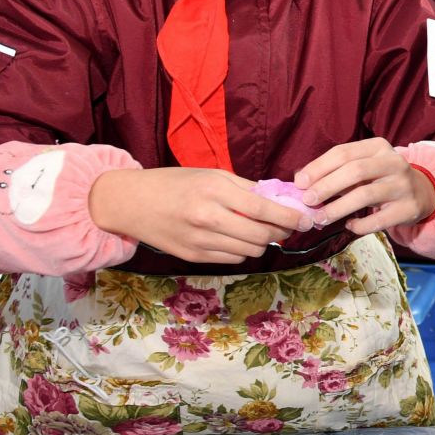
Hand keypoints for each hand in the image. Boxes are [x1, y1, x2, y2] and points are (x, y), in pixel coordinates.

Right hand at [89, 167, 305, 264]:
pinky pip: (233, 259)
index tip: (305, 220)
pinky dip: (242, 251)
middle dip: (280, 232)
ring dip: (262, 242)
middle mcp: (208, 217)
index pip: (264, 210)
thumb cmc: (173, 183)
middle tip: (285, 226)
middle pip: (262, 235)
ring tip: (259, 230)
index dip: (290, 218)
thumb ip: (246, 188)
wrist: (129, 203)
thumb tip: (281, 199)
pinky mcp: (193, 256)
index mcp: (214, 190)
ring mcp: (200, 240)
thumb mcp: (210, 174)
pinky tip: (236, 239)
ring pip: (251, 250)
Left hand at [294, 139, 434, 234]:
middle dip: (326, 186)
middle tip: (307, 201)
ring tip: (320, 218)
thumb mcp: (364, 166)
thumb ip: (336, 170)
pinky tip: (349, 226)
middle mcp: (394, 162)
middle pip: (355, 171)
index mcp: (378, 147)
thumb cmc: (381, 178)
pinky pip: (379, 220)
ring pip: (365, 195)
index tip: (299, 183)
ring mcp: (403, 186)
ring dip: (338, 208)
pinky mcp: (409, 208)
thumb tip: (301, 180)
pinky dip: (360, 225)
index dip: (319, 167)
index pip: (344, 153)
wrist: (421, 192)